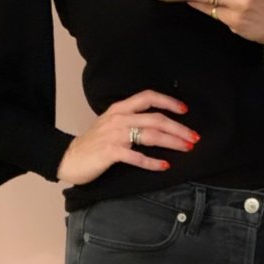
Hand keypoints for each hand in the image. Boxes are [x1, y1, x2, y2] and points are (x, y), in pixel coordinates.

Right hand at [56, 90, 199, 184]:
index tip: (185, 110)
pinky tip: (164, 165)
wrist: (69, 158)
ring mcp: (114, 135)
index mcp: (120, 109)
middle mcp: (119, 118)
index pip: (148, 97)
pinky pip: (136, 157)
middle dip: (179, 128)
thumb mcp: (111, 124)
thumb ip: (131, 120)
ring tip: (186, 148)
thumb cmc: (93, 144)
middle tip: (194, 137)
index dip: (168, 101)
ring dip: (172, 142)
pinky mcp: (110, 153)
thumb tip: (157, 124)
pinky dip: (152, 162)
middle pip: (156, 119)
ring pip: (150, 135)